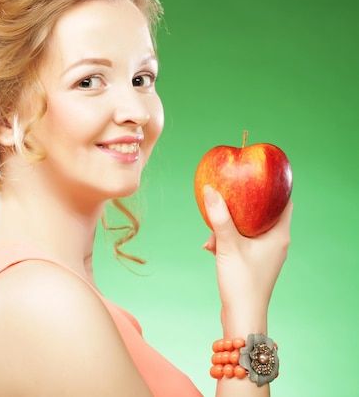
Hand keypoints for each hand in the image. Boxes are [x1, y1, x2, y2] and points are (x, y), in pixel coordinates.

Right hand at [201, 185, 292, 332]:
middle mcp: (276, 243)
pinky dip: (227, 241)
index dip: (272, 189)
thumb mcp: (228, 245)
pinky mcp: (254, 263)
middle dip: (239, 210)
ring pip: (247, 230)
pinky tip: (211, 248)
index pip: (283, 203)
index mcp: (279, 235)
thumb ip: (219, 217)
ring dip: (228, 228)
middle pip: (260, 215)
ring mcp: (266, 254)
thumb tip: (209, 189)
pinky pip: (241, 243)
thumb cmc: (242, 282)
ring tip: (211, 238)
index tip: (254, 178)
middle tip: (223, 205)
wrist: (242, 316)